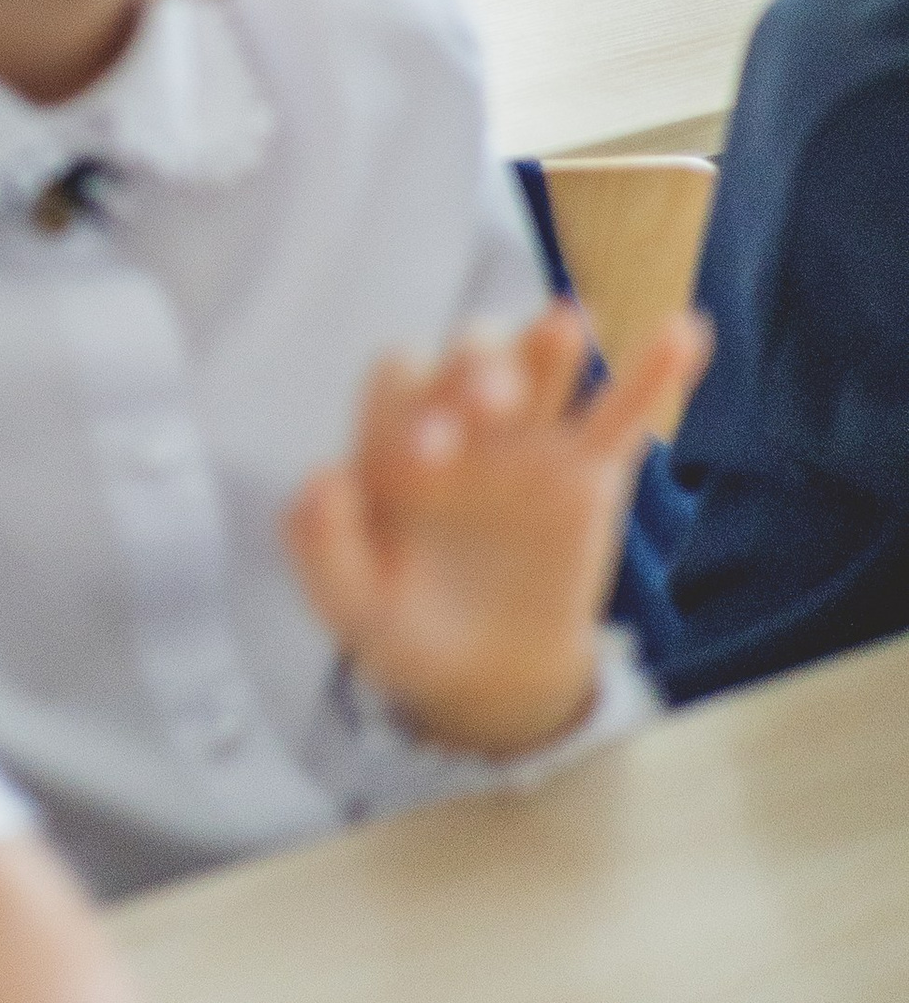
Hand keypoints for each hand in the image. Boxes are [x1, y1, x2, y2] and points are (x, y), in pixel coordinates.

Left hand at [283, 300, 710, 758]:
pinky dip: (655, 372)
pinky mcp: (589, 470)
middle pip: (473, 356)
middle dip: (480, 366)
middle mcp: (462, 415)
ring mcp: (529, 437)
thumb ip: (321, 543)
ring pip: (544, 364)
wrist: (481, 675)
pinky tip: (682, 332)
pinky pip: (623, 413)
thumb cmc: (402, 621)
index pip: (399, 381)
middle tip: (493, 404)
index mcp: (395, 431)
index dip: (409, 401)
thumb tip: (320, 478)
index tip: (425, 455)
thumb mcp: (350, 598)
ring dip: (548, 344)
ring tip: (565, 327)